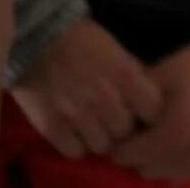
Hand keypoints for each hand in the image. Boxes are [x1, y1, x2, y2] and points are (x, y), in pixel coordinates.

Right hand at [9, 19, 162, 158]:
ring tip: (91, 125)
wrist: (36, 36)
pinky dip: (75, 145)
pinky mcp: (53, 128)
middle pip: (126, 131)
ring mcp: (78, 115)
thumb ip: (133, 75)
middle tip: (111, 117)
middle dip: (120, 124)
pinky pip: (75, 152)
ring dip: (98, 137)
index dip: (147, 112)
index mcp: (124, 75)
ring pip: (102, 146)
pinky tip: (73, 131)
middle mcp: (104, 98)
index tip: (140, 110)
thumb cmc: (82, 40)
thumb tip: (148, 100)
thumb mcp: (116, 50)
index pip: (152, 110)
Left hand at [107, 37, 189, 181]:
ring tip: (153, 136)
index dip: (117, 143)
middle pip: (143, 169)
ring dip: (153, 161)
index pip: (128, 155)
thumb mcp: (161, 77)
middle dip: (134, 154)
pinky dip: (172, 164)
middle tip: (134, 132)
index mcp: (172, 134)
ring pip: (163, 175)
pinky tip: (172, 141)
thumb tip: (111, 119)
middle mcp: (188, 154)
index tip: (117, 129)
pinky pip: (183, 174)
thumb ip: (133, 103)